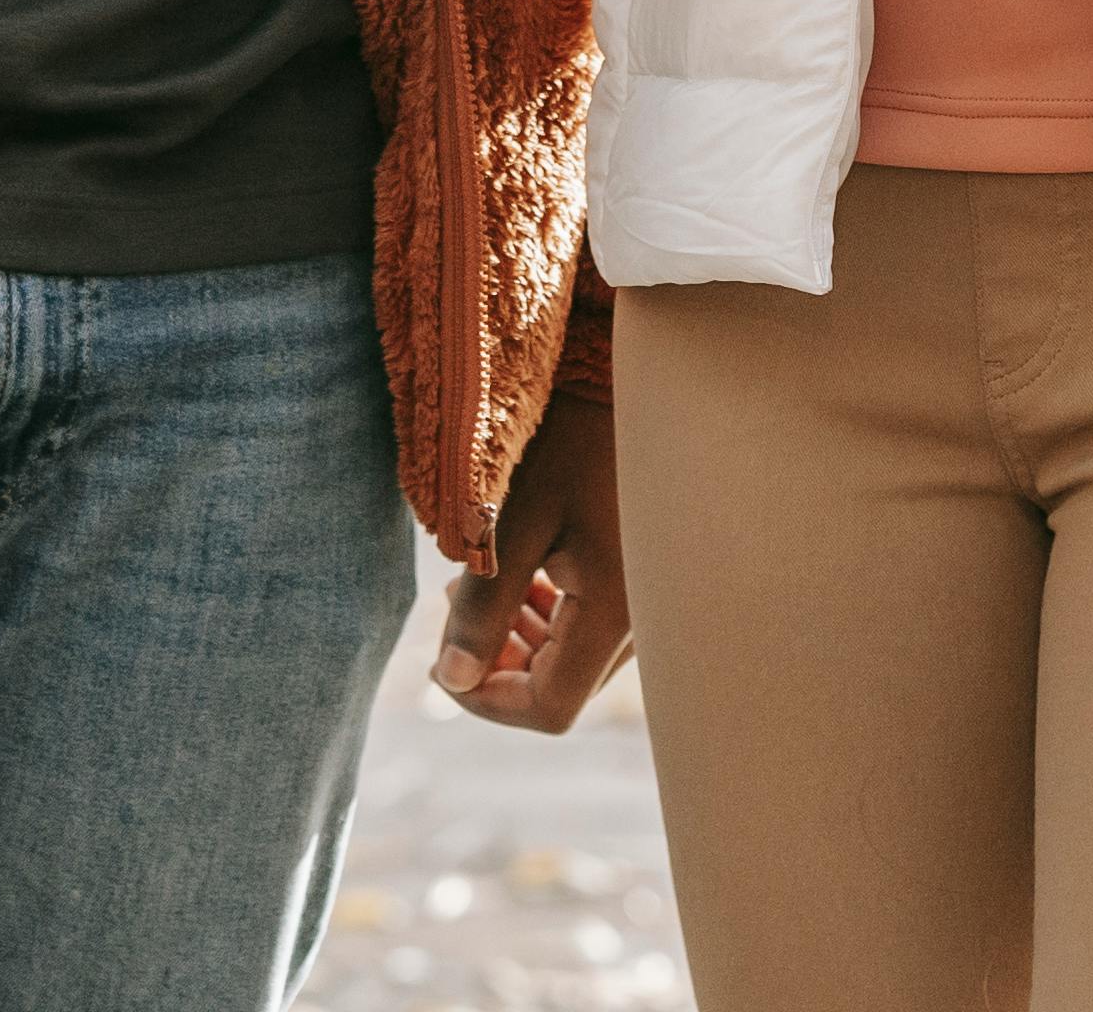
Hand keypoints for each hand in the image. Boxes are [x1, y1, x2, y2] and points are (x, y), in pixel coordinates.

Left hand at [431, 384, 634, 732]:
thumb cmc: (567, 439)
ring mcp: (650, 603)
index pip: (548, 709)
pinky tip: (525, 577)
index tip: (442, 663)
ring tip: (474, 590)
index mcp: (614, 613)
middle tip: (453, 612)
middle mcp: (645, 622)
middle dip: (498, 665)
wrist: (630, 382)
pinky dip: (550, 620)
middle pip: (563, 689)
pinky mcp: (646, 582)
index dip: (486, 700)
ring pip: (577, 662)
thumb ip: (482, 606)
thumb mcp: (510, 519)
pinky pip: (595, 630)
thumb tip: (454, 678)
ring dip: (521, 642)